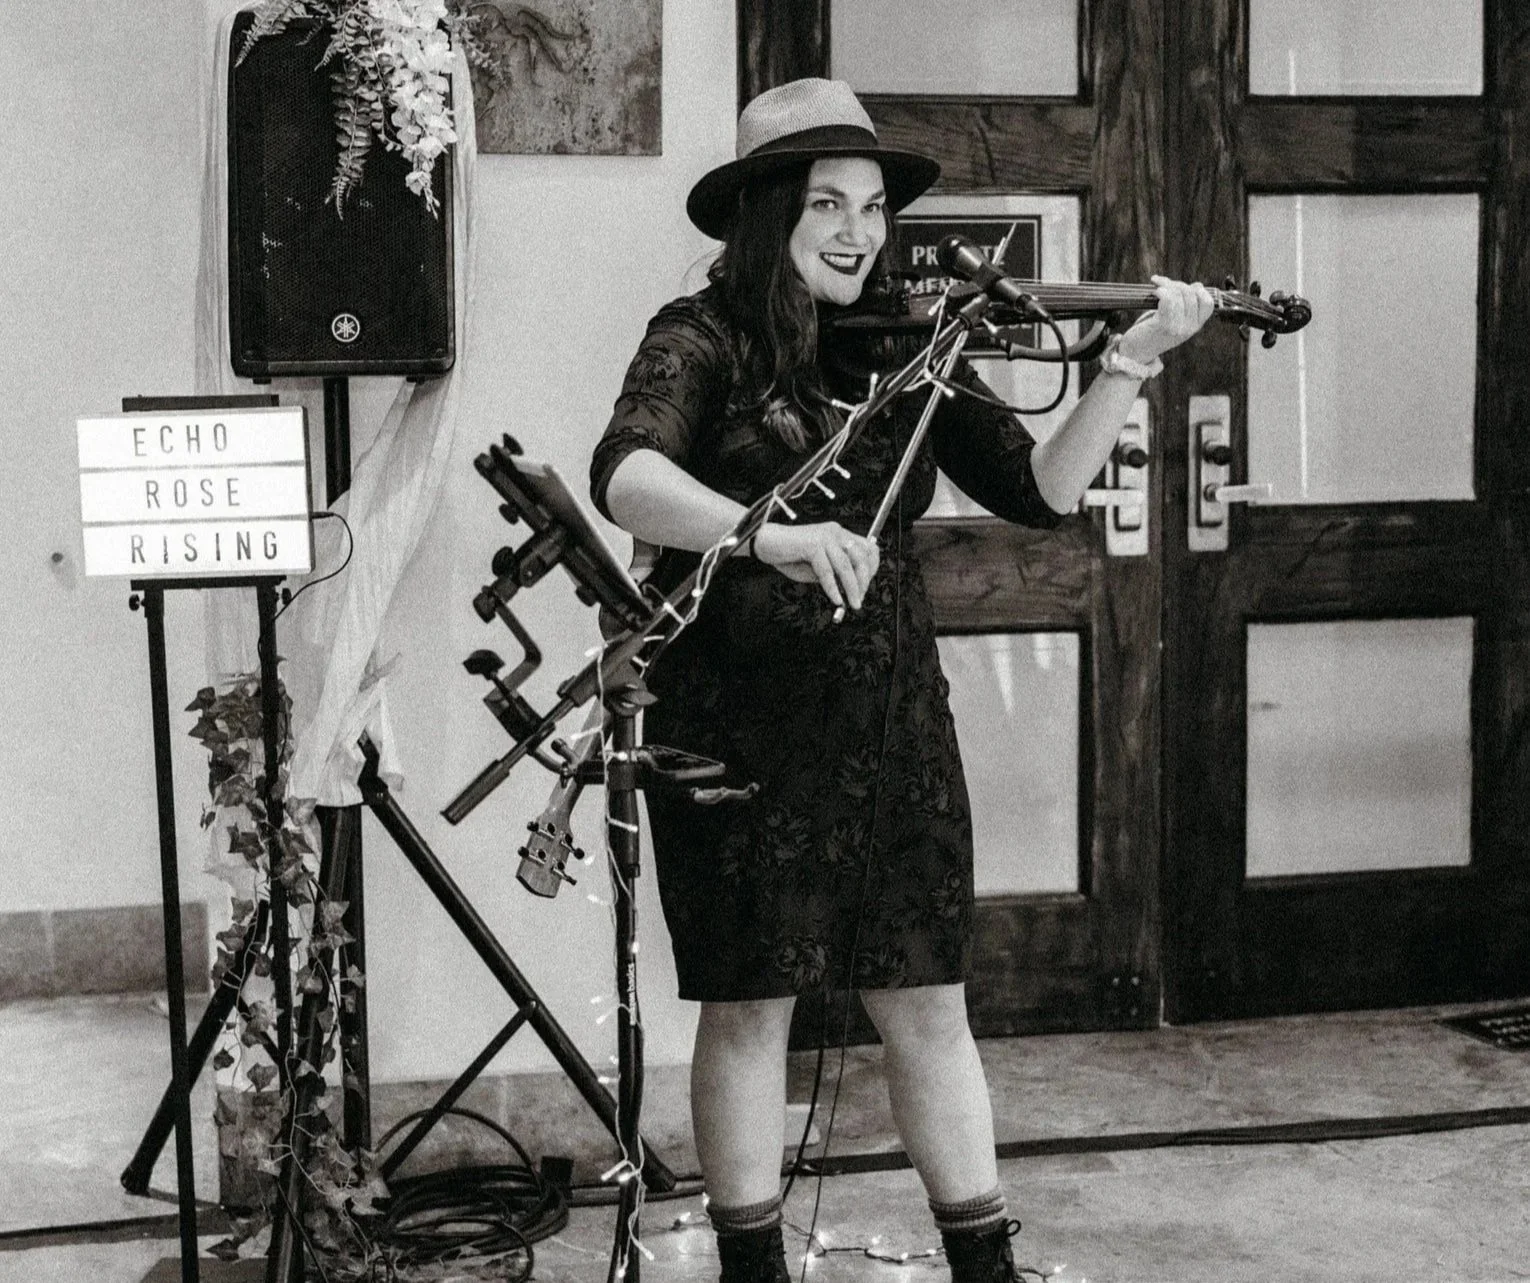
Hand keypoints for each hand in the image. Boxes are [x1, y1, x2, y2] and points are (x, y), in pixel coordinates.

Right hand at [752, 521, 879, 610]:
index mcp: (840, 534)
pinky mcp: (812, 545)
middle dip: (863, 582)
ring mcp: (824, 537)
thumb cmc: (791, 555)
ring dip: (852, 588)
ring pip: (846, 565)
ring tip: (853, 603)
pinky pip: (827, 570)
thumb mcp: (819, 567)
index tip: (867, 586)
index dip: (872, 568)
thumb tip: (850, 589)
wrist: (767, 544)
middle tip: (860, 599)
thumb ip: (835, 573)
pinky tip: (835, 598)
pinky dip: (832, 587)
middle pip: (861, 558)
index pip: (868, 548)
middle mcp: (835, 532)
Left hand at [1117, 276, 1215, 363]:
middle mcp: (1190, 328)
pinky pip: (1168, 298)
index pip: (1208, 303)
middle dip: (1177, 284)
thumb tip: (1198, 285)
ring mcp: (1178, 327)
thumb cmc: (1154, 332)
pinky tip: (1155, 292)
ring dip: (1167, 285)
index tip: (1186, 286)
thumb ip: (1187, 307)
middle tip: (1163, 284)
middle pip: (1191, 294)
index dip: (1199, 290)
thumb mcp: (1177, 322)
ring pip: (1179, 294)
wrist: (1137, 352)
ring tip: (1157, 286)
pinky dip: (1161, 290)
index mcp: (1196, 327)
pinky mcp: (1163, 324)